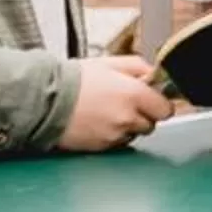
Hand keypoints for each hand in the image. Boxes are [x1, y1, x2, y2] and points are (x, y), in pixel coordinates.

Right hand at [58, 55, 172, 150]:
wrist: (46, 101)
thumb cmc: (75, 80)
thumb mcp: (110, 63)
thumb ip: (138, 67)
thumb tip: (154, 74)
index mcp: (134, 95)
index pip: (165, 109)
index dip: (158, 103)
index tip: (152, 99)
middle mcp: (128, 118)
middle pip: (151, 124)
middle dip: (143, 115)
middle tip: (126, 104)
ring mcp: (115, 135)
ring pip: (134, 135)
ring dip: (127, 126)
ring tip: (108, 112)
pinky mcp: (101, 147)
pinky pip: (117, 143)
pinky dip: (112, 135)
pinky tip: (98, 122)